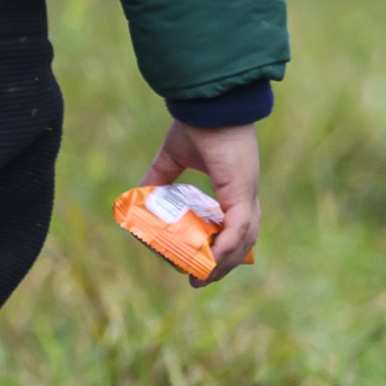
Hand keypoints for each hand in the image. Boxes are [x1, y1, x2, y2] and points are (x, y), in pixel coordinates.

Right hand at [143, 120, 261, 279]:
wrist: (209, 105)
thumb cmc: (197, 125)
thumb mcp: (173, 156)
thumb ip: (160, 174)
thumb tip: (139, 194)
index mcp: (235, 188)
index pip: (235, 226)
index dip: (222, 247)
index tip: (202, 262)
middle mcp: (246, 195)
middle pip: (242, 242)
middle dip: (222, 265)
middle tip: (199, 280)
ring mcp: (247, 195)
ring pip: (243, 241)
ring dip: (223, 264)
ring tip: (202, 278)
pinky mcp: (241, 194)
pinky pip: (237, 230)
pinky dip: (226, 250)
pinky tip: (211, 263)